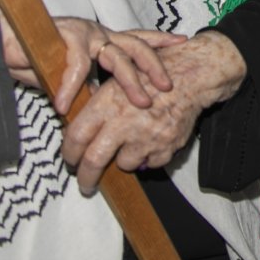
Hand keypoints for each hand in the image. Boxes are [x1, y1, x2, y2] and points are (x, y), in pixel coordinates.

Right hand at [0, 14, 182, 113]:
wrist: (3, 42)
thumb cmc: (35, 57)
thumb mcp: (70, 80)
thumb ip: (90, 89)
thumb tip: (106, 111)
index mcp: (103, 41)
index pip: (138, 39)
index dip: (160, 40)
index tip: (183, 42)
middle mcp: (98, 33)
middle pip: (137, 47)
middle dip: (156, 67)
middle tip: (169, 87)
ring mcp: (84, 33)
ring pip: (117, 56)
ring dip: (130, 81)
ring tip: (140, 102)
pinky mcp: (65, 36)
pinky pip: (77, 65)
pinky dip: (72, 87)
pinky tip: (63, 104)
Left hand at [60, 31, 247, 194]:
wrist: (190, 76)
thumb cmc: (152, 75)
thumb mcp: (117, 80)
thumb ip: (97, 104)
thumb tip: (78, 127)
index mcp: (107, 104)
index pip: (77, 137)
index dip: (68, 154)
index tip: (69, 161)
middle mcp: (124, 122)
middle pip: (94, 160)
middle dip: (86, 177)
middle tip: (86, 184)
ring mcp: (146, 137)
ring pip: (124, 164)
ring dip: (124, 159)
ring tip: (133, 142)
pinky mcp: (166, 147)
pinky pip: (149, 163)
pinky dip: (148, 156)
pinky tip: (152, 139)